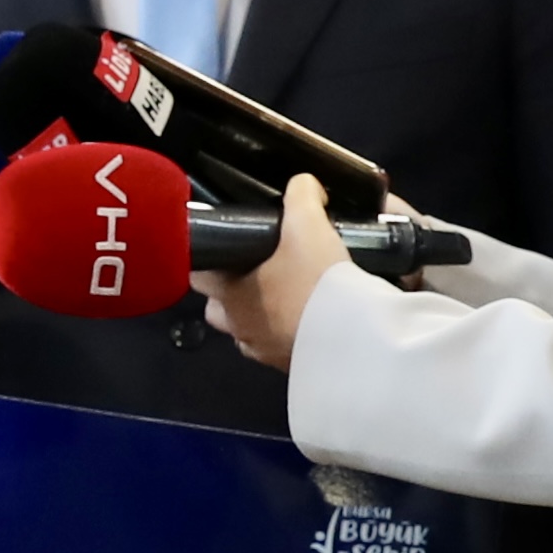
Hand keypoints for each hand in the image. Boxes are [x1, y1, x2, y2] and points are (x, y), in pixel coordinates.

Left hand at [199, 170, 350, 368]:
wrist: (356, 339)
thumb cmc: (316, 281)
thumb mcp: (309, 225)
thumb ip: (301, 196)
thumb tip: (303, 185)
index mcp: (229, 293)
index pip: (196, 274)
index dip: (207, 255)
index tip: (224, 243)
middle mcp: (240, 327)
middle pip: (218, 308)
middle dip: (231, 291)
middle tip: (258, 269)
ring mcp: (264, 352)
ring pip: (248, 330)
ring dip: (261, 314)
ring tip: (289, 293)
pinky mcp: (292, 368)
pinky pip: (279, 347)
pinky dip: (288, 332)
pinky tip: (310, 317)